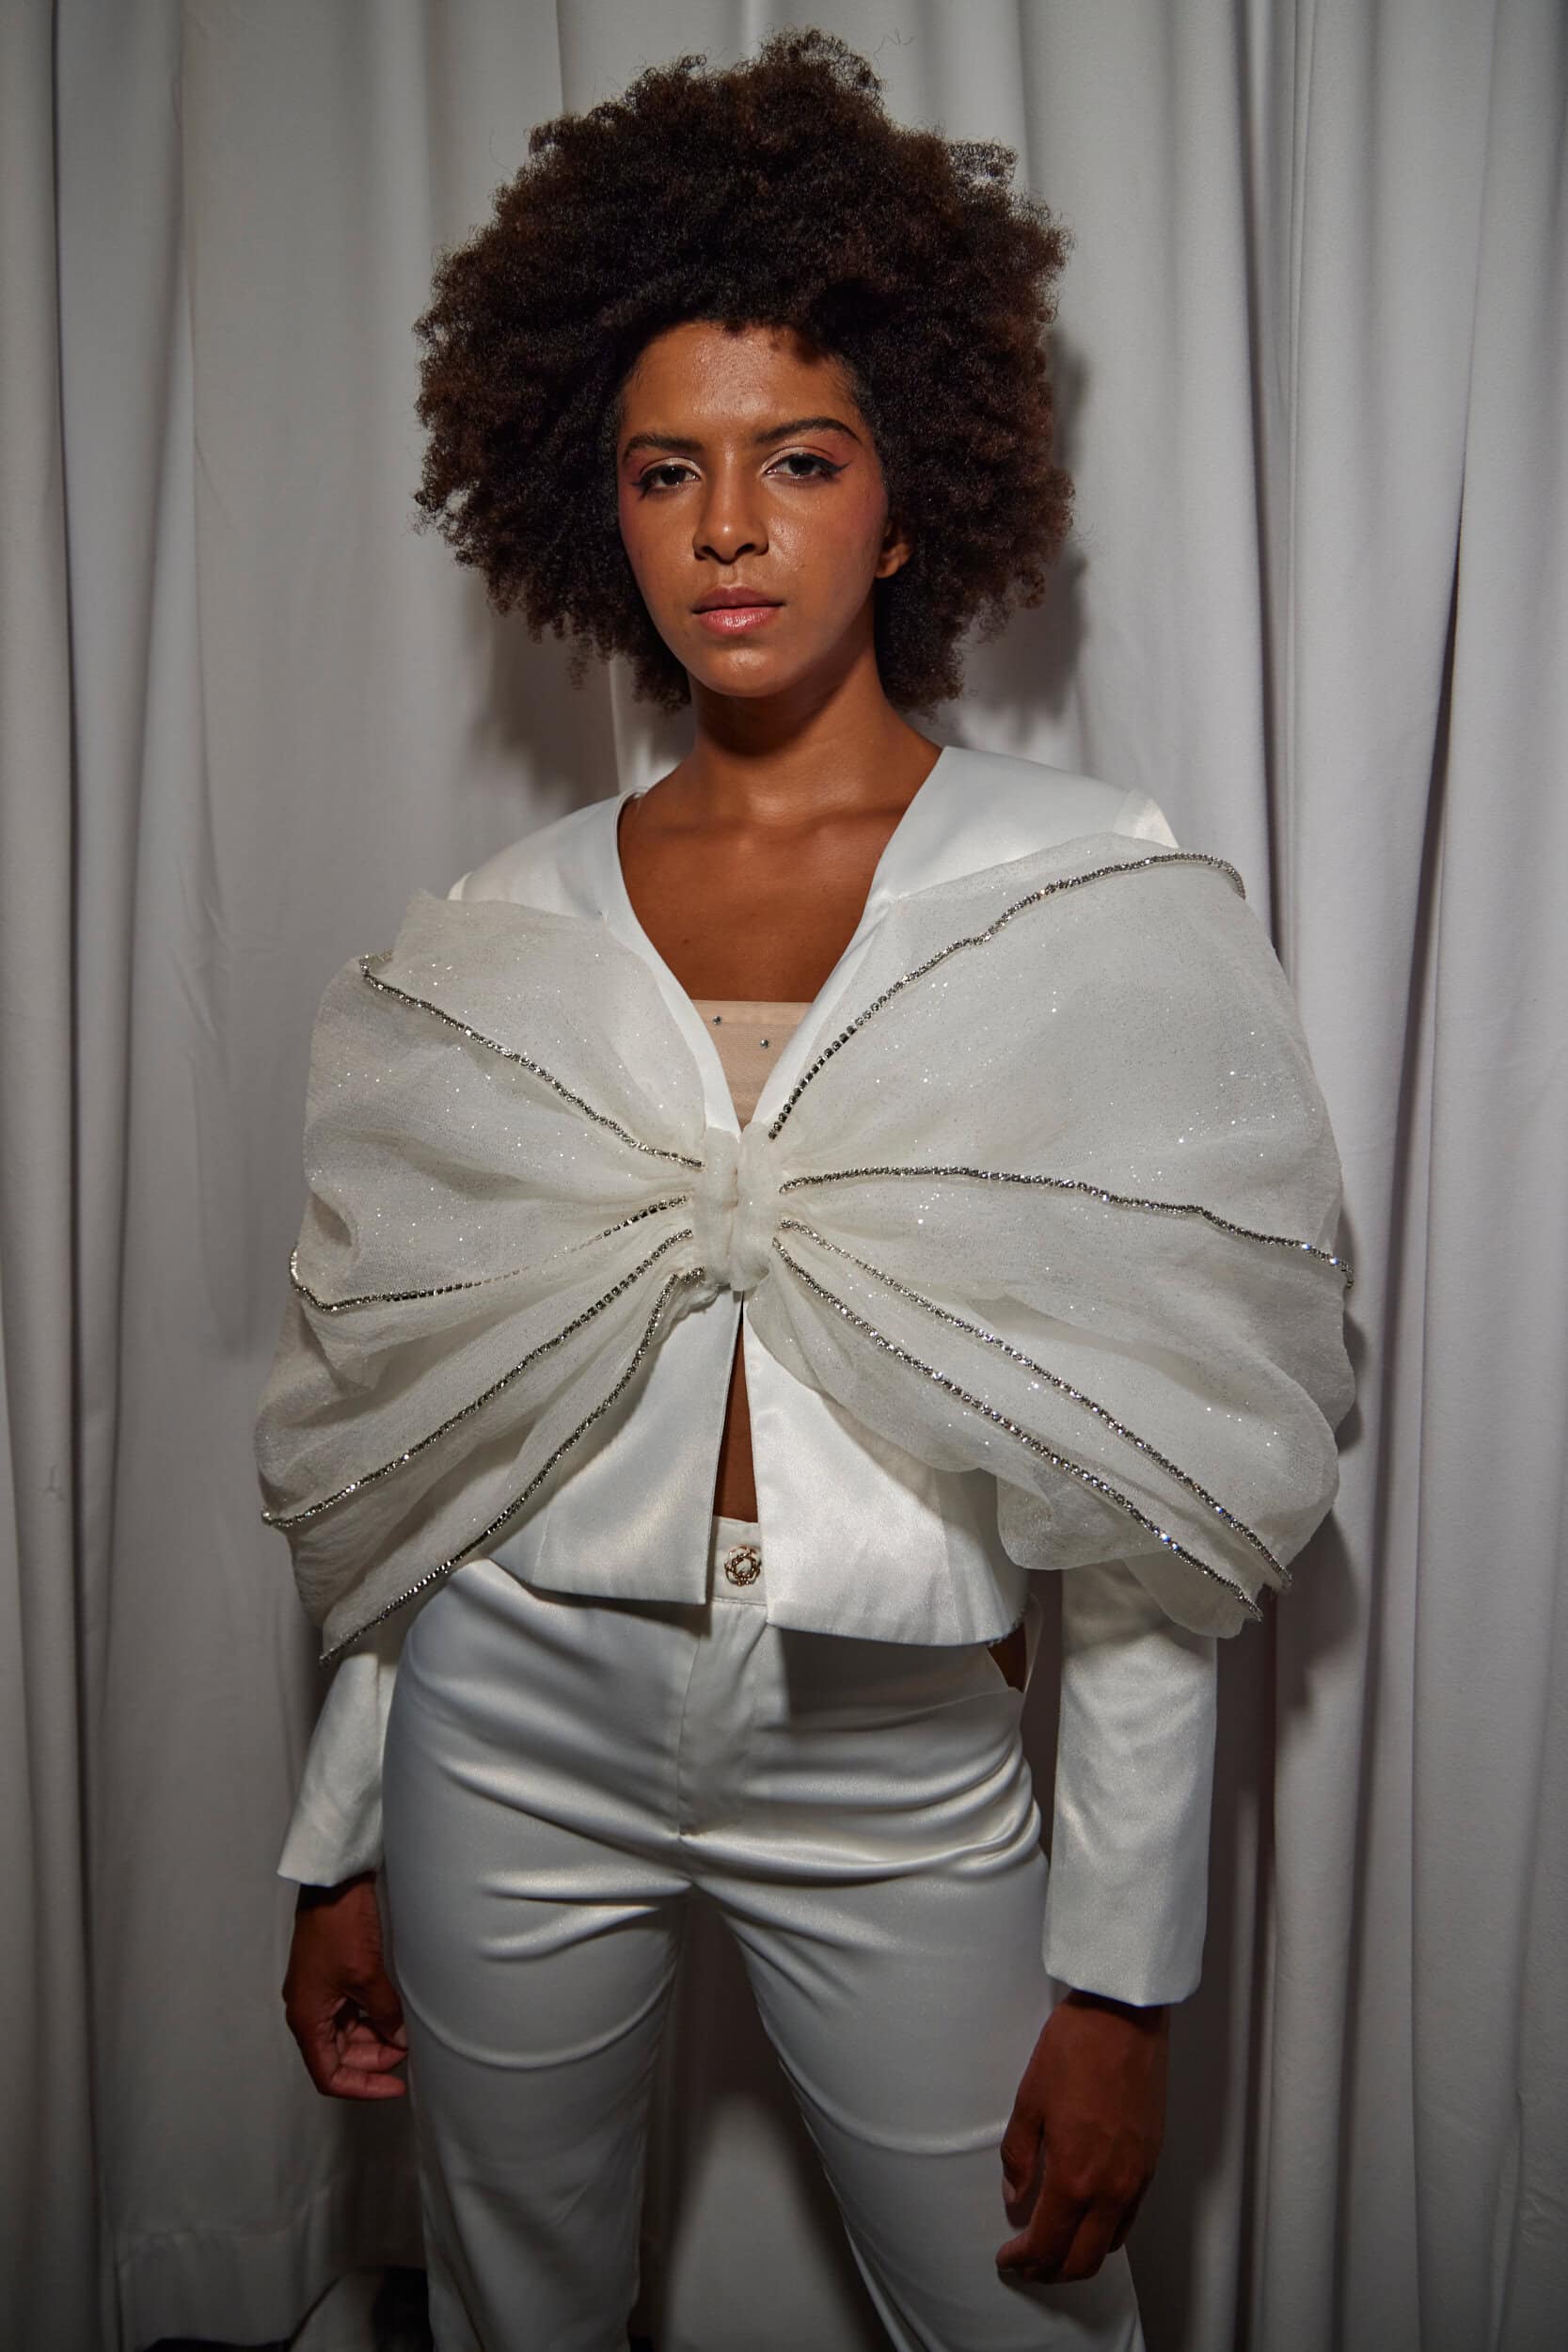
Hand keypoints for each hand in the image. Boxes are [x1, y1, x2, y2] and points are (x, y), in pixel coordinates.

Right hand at [282, 1872, 408, 2099]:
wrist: (333, 1884)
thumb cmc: (339, 1927)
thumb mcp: (367, 1976)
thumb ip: (384, 2013)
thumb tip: (400, 2041)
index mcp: (308, 2019)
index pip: (329, 2075)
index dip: (362, 2087)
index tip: (394, 2087)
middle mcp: (309, 2011)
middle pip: (340, 2056)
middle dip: (374, 2060)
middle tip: (408, 2053)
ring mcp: (320, 1994)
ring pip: (348, 2034)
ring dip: (375, 2039)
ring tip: (406, 2035)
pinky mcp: (331, 1978)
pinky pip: (351, 2011)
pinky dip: (372, 2018)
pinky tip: (394, 2015)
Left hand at [996, 1988, 1168, 2282]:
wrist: (1124, 2017)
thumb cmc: (1072, 2051)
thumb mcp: (1029, 2100)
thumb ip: (1019, 2157)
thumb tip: (1014, 2196)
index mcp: (1076, 2177)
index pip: (1048, 2243)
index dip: (1024, 2260)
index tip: (1007, 2259)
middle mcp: (1112, 2189)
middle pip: (1083, 2259)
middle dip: (1051, 2270)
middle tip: (1027, 2263)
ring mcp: (1137, 2178)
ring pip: (1110, 2243)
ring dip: (1080, 2255)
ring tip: (1054, 2245)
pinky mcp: (1151, 2162)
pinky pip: (1129, 2217)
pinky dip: (1105, 2232)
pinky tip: (1086, 2217)